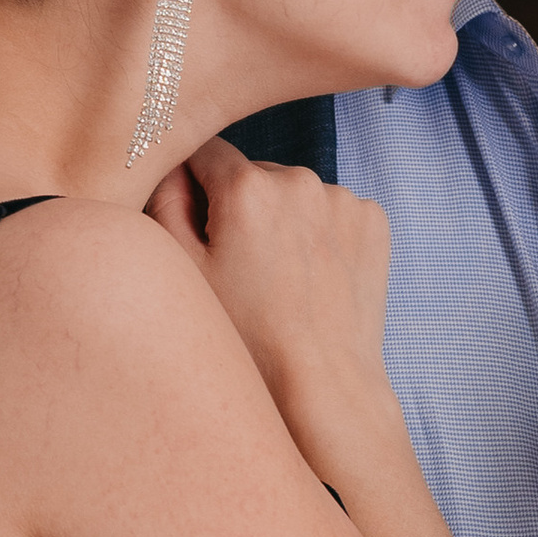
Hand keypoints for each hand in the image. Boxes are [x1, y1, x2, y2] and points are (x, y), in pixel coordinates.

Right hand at [147, 137, 397, 459]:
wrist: (322, 385)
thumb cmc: (247, 339)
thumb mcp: (184, 272)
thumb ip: (165, 200)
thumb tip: (174, 165)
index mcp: (247, 186)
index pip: (204, 152)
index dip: (193, 187)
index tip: (199, 227)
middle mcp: (300, 179)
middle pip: (252, 174)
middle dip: (240, 206)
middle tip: (240, 266)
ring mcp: (343, 198)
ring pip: (294, 193)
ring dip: (282, 218)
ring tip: (278, 278)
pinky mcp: (372, 220)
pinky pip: (331, 211)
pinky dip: (319, 233)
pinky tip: (310, 277)